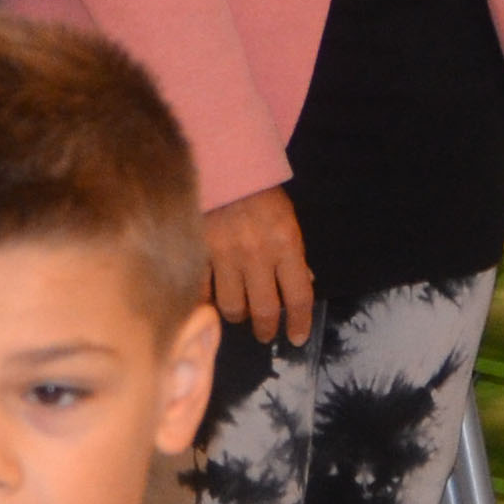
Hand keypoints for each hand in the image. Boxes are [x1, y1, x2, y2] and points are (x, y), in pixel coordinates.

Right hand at [203, 186, 313, 346]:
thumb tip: (304, 282)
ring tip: (240, 314)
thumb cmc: (260, 194)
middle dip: (266, 329)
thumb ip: (294, 254)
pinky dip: (208, 302)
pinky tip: (211, 302)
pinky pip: (203, 291)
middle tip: (265, 334)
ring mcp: (225, 255)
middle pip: (264, 310)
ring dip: (238, 316)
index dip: (300, 323)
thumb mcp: (288, 220)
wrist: (222, 166)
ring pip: (232, 307)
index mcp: (286, 245)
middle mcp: (257, 255)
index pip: (298, 296)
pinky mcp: (200, 252)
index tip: (297, 337)